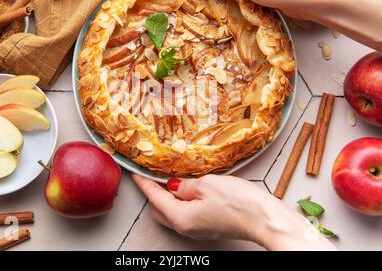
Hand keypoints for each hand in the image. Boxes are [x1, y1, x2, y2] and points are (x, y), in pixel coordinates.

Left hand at [132, 174, 336, 249]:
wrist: (265, 219)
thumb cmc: (239, 203)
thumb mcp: (206, 185)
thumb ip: (185, 185)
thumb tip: (174, 185)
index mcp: (181, 218)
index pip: (155, 198)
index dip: (145, 183)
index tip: (136, 173)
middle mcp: (186, 227)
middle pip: (160, 210)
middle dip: (154, 192)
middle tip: (153, 174)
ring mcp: (198, 229)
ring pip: (173, 212)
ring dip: (169, 196)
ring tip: (171, 177)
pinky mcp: (209, 226)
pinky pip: (187, 213)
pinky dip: (182, 201)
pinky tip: (188, 188)